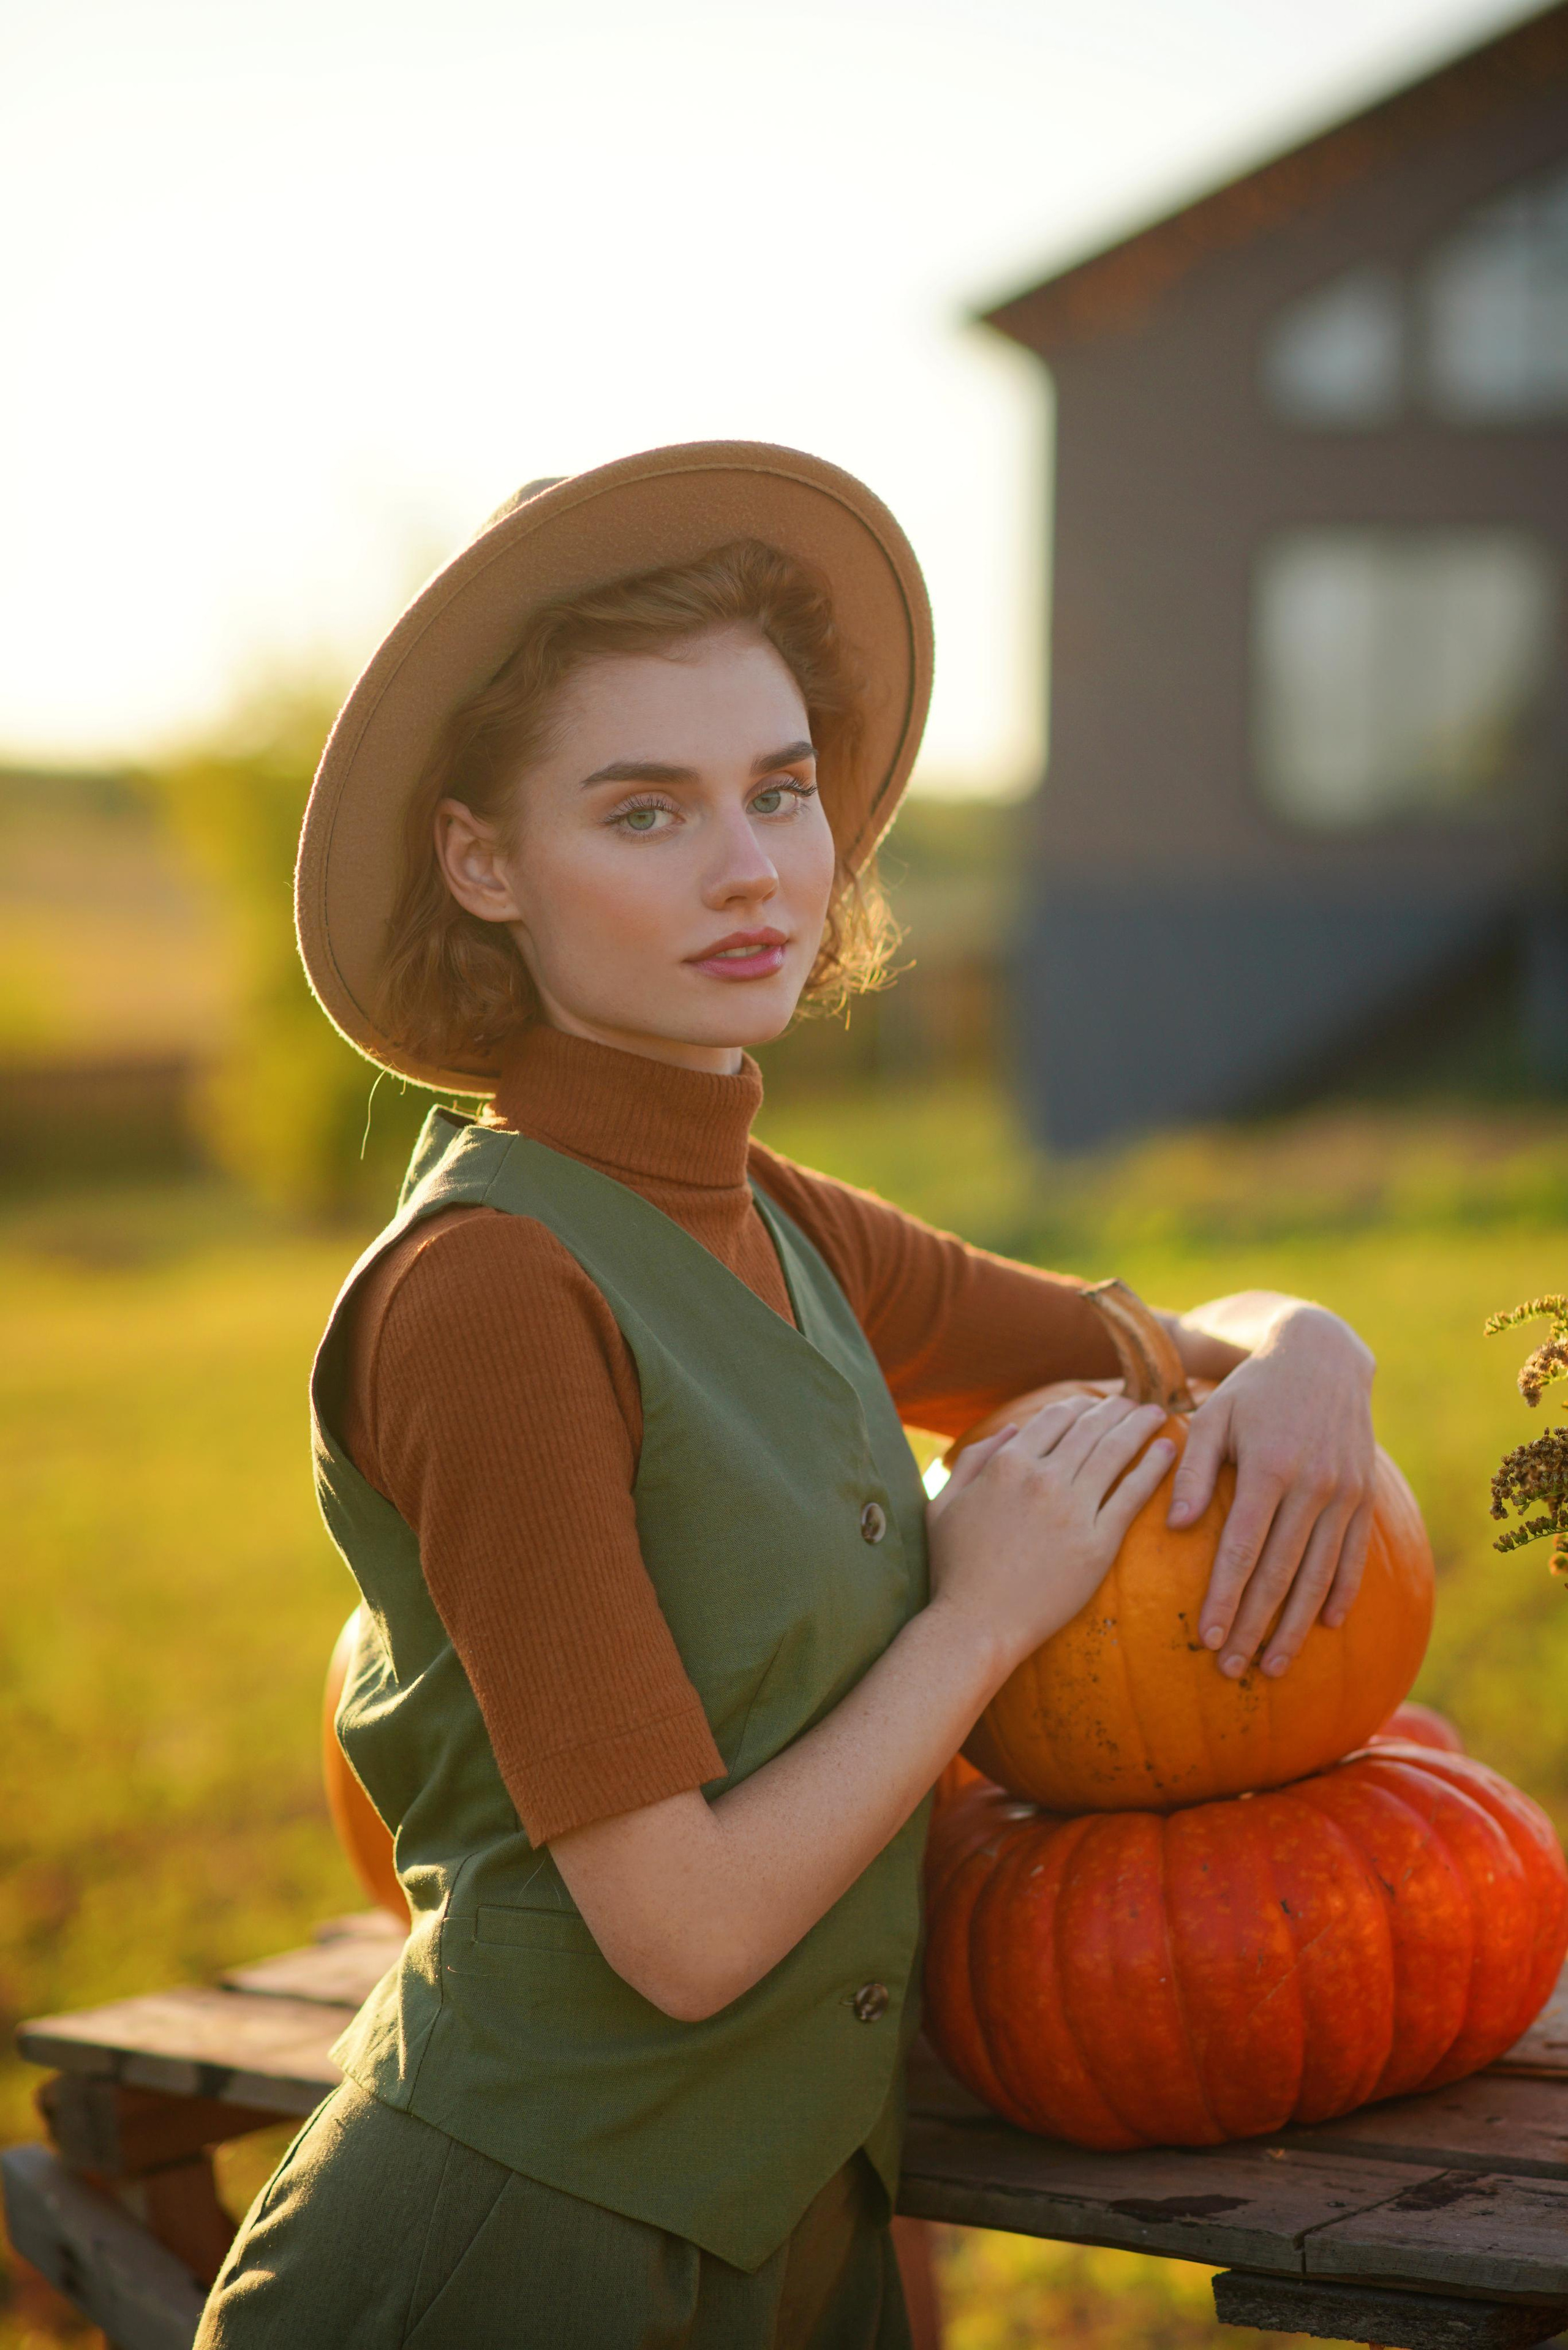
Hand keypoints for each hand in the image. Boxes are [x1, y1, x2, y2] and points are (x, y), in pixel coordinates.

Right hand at [927, 1394, 1175, 1675]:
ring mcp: (1072, 1509)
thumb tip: (1009, 1430)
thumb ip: (972, 1460)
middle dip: (1115, 1410)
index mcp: (1006, 1464)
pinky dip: (1153, 1467)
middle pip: (1090, 1429)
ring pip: (1115, 1452)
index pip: (1052, 1418)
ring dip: (1139, 1427)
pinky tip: (1166, 1451)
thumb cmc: (954, 1569)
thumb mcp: (944, 1504)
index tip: (1092, 1405)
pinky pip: (1132, 1494)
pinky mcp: (1098, 1542)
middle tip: (1134, 1404)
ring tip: (1156, 1416)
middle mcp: (1042, 1478)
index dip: (1077, 1407)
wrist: (977, 1624)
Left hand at [1167, 1305, 1375, 1679]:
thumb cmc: (1251, 1390)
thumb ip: (1194, 1471)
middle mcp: (1312, 1485)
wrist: (1323, 1355)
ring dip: (1295, 1625)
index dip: (1224, 1596)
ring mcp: (1344, 1492)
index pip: (1243, 1548)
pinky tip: (1327, 1626)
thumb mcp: (1214, 1417)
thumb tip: (1176, 1527)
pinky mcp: (1363, 1494)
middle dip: (1253, 1625)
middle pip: (1279, 1572)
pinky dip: (1342, 1592)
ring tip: (1272, 1665)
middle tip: (1231, 1669)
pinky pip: (1354, 1554)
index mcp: (1269, 1467)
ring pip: (1318, 1573)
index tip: (1206, 1637)